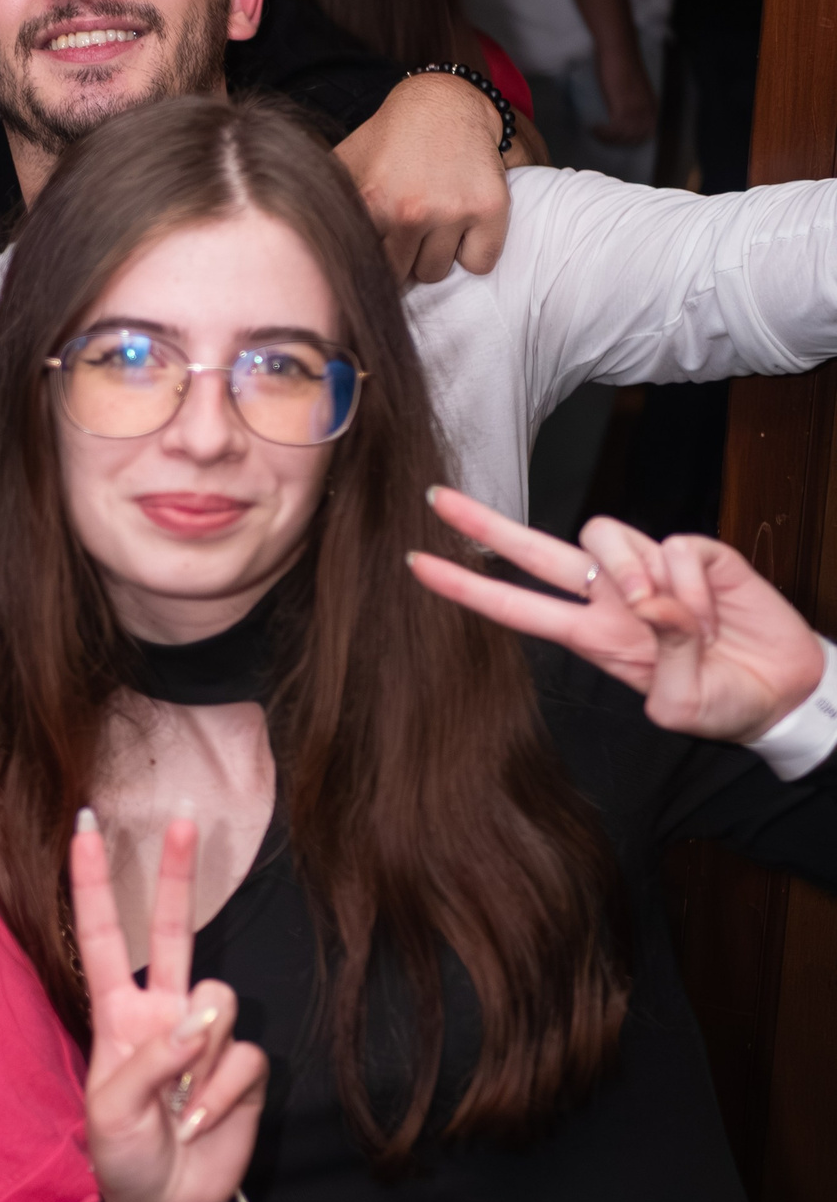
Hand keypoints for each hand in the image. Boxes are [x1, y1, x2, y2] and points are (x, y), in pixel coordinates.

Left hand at [75, 808, 266, 1201]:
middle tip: (181, 820)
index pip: (104, 936)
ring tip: (179, 1104)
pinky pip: (242, 1056)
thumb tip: (200, 1021)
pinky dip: (220, 1092)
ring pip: (219, 999)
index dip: (94, 883)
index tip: (84, 828)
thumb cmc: (123, 1155)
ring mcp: (205, 1038)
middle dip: (178, 875)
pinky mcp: (242, 1068)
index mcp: (117, 1014)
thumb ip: (150, 1058)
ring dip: (199, 1056)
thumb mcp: (112, 1110)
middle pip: (175, 931)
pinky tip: (201, 1122)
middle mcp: (163, 1013)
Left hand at [335, 73, 510, 284]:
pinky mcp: (489, 209)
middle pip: (402, 276)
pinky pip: (479, 263)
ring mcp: (451, 211)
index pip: (364, 265)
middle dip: (402, 258)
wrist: (447, 101)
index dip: (367, 262)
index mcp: (370, 202)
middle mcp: (409, 211)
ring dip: (436, 255)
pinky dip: (474, 252)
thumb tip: (286, 240)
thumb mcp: (346, 161)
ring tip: (433, 222)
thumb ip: (322, 200)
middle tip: (406, 230)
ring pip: (438, 272)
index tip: (370, 255)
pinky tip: (462, 225)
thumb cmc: (391, 138)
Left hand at [411, 487, 824, 742]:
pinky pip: (676, 547)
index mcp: (592, 636)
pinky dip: (695, 584)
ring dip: (643, 580)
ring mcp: (651, 570)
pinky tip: (717, 611)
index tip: (417, 563)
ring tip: (687, 625)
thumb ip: (663, 657)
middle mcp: (611, 596)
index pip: (516, 607)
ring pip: (610, 537)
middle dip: (485, 524)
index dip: (467, 587)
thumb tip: (654, 604)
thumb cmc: (723, 700)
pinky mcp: (697, 553)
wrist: (783, 691)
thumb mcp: (682, 704)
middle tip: (436, 497)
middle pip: (537, 550)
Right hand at [591, 43, 657, 146]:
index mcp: (652, 105)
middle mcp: (647, 109)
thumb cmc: (622, 63)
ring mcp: (636, 109)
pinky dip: (602, 133)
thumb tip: (624, 115)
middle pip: (635, 139)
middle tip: (602, 136)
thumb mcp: (632, 88)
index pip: (646, 134)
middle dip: (617, 142)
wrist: (619, 48)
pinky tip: (593, 128)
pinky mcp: (623, 106)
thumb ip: (633, 102)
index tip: (615, 137)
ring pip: (624, 137)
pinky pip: (614, 130)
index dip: (630, 140)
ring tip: (596, 132)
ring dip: (607, 139)